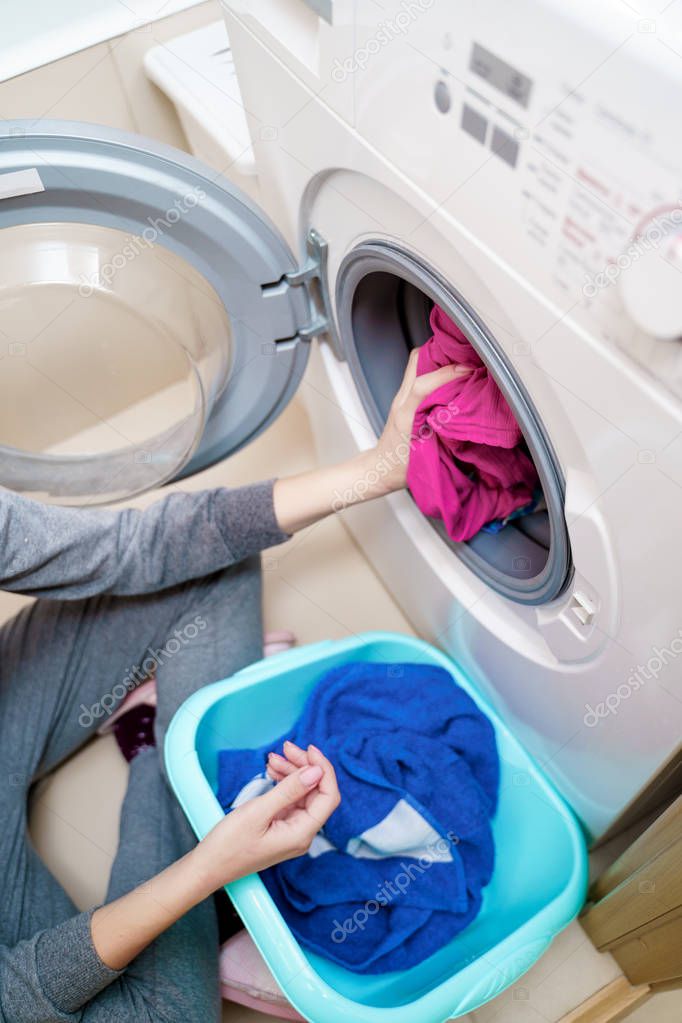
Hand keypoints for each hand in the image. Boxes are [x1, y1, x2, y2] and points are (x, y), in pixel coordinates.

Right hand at [190, 743, 339, 892]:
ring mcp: (292, 830)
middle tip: (286, 747)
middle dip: (304, 766)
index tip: (309, 750)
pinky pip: (289, 799)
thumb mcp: (258, 812)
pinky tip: (271, 771)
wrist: (208, 867)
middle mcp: (302, 833)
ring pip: (302, 793)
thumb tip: (315, 772)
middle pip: (316, 792)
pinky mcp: (281, 826)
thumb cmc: (229, 845)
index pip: (328, 797)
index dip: (323, 770)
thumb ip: (289, 790)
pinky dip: (283, 782)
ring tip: (273, 758)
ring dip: (291, 772)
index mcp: (302, 833)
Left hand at [374, 349, 468, 492]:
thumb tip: (472, 419)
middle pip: (418, 360)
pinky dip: (435, 367)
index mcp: (406, 416)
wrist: (381, 469)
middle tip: (466, 357)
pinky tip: (450, 374)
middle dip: (443, 354)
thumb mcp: (430, 456)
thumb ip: (448, 437)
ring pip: (417, 362)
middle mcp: (402, 400)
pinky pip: (418, 372)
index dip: (447, 373)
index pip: (423, 384)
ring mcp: (401, 397)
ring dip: (439, 358)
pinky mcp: (403, 398)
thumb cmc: (404, 467)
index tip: (469, 371)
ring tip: (461, 362)